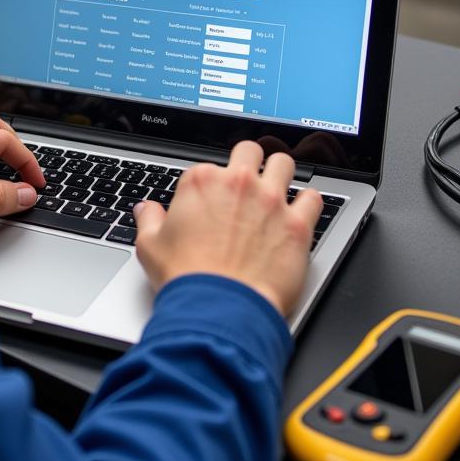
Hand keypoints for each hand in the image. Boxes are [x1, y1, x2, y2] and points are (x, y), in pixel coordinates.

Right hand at [133, 140, 321, 316]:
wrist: (219, 309)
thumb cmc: (187, 279)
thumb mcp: (150, 246)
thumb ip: (149, 220)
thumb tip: (146, 210)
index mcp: (201, 182)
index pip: (207, 168)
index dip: (209, 186)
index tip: (210, 202)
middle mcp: (238, 183)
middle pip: (249, 151)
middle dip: (248, 163)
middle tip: (247, 183)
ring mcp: (270, 201)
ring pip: (284, 163)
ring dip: (280, 173)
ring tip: (277, 189)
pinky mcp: (297, 224)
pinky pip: (313, 199)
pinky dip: (308, 203)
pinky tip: (301, 213)